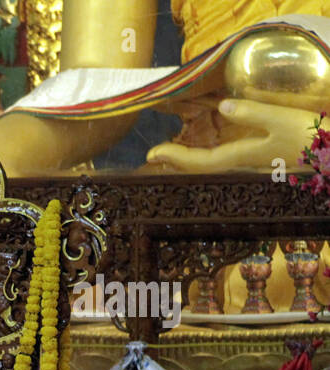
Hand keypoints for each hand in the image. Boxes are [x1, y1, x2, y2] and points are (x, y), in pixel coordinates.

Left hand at [146, 99, 320, 173]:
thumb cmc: (312, 135)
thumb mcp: (283, 120)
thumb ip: (253, 113)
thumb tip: (222, 108)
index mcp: (244, 156)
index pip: (200, 161)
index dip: (174, 157)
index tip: (151, 153)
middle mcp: (243, 163)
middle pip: (201, 166)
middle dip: (176, 161)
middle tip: (153, 155)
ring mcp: (252, 162)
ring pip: (212, 163)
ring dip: (190, 158)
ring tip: (170, 153)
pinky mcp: (262, 156)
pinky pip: (226, 158)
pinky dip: (209, 154)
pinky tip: (206, 148)